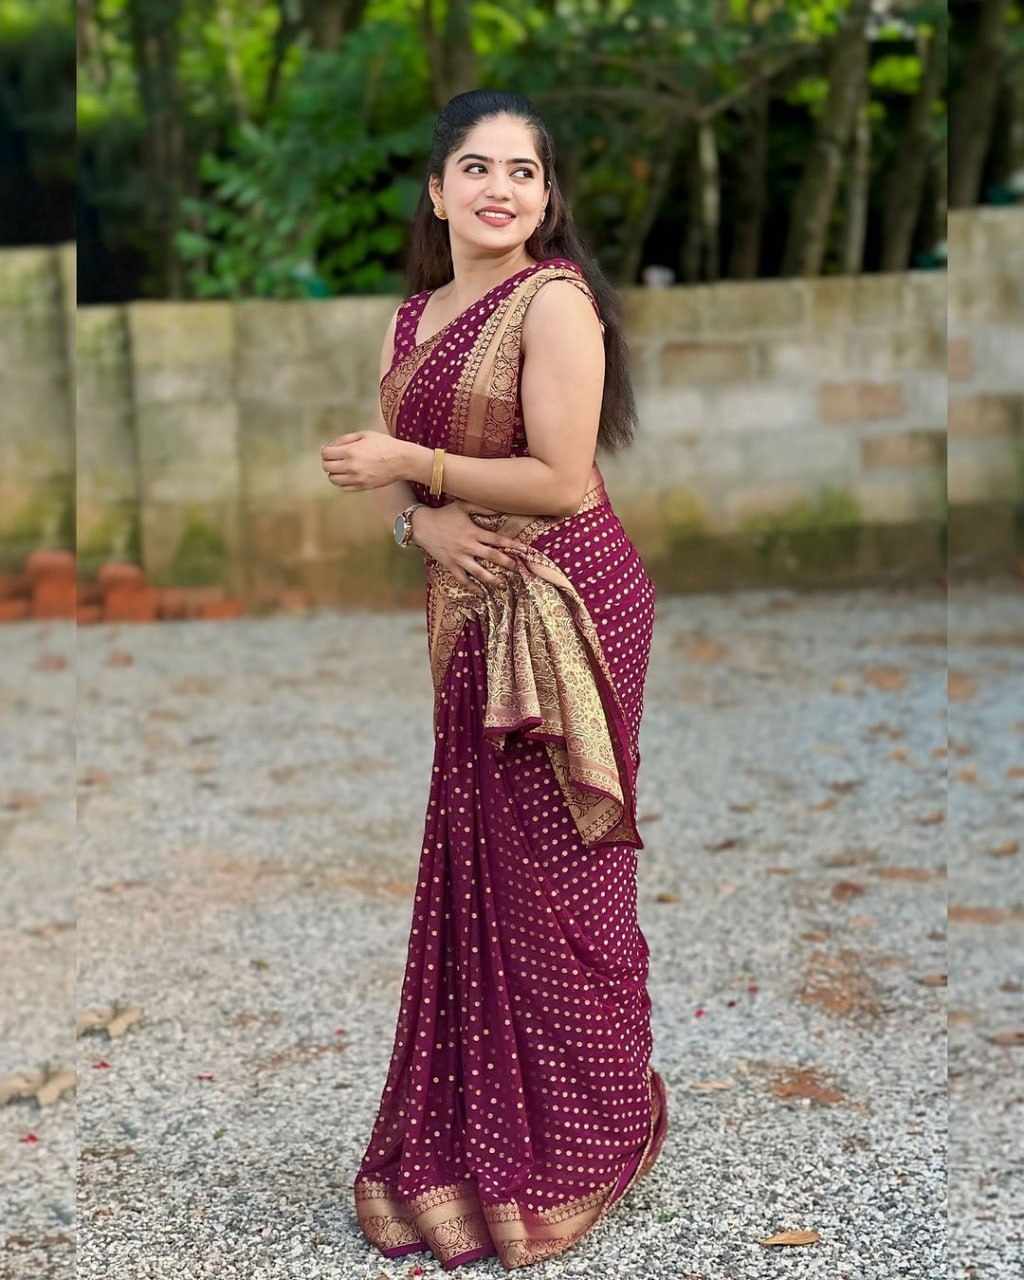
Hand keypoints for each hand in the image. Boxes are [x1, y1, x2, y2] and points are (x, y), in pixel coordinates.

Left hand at [320, 432, 407, 490]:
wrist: (402, 460)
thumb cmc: (385, 445)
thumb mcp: (365, 434)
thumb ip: (346, 439)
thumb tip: (331, 446)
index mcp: (351, 451)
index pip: (326, 454)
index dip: (325, 451)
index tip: (329, 450)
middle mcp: (351, 466)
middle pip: (327, 467)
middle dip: (328, 461)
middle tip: (333, 458)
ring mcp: (357, 478)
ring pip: (333, 479)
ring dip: (334, 473)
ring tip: (341, 467)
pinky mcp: (363, 487)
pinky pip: (344, 488)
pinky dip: (342, 482)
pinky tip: (348, 475)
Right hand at [411, 500, 527, 594]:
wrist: (421, 525)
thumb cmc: (443, 514)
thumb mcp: (462, 506)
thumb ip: (481, 507)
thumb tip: (499, 507)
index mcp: (473, 532)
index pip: (498, 540)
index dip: (512, 545)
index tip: (525, 550)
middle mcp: (468, 546)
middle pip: (492, 557)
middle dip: (507, 563)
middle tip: (518, 569)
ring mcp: (459, 558)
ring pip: (479, 572)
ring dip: (492, 580)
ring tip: (502, 585)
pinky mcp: (450, 565)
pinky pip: (463, 579)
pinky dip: (472, 587)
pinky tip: (481, 593)